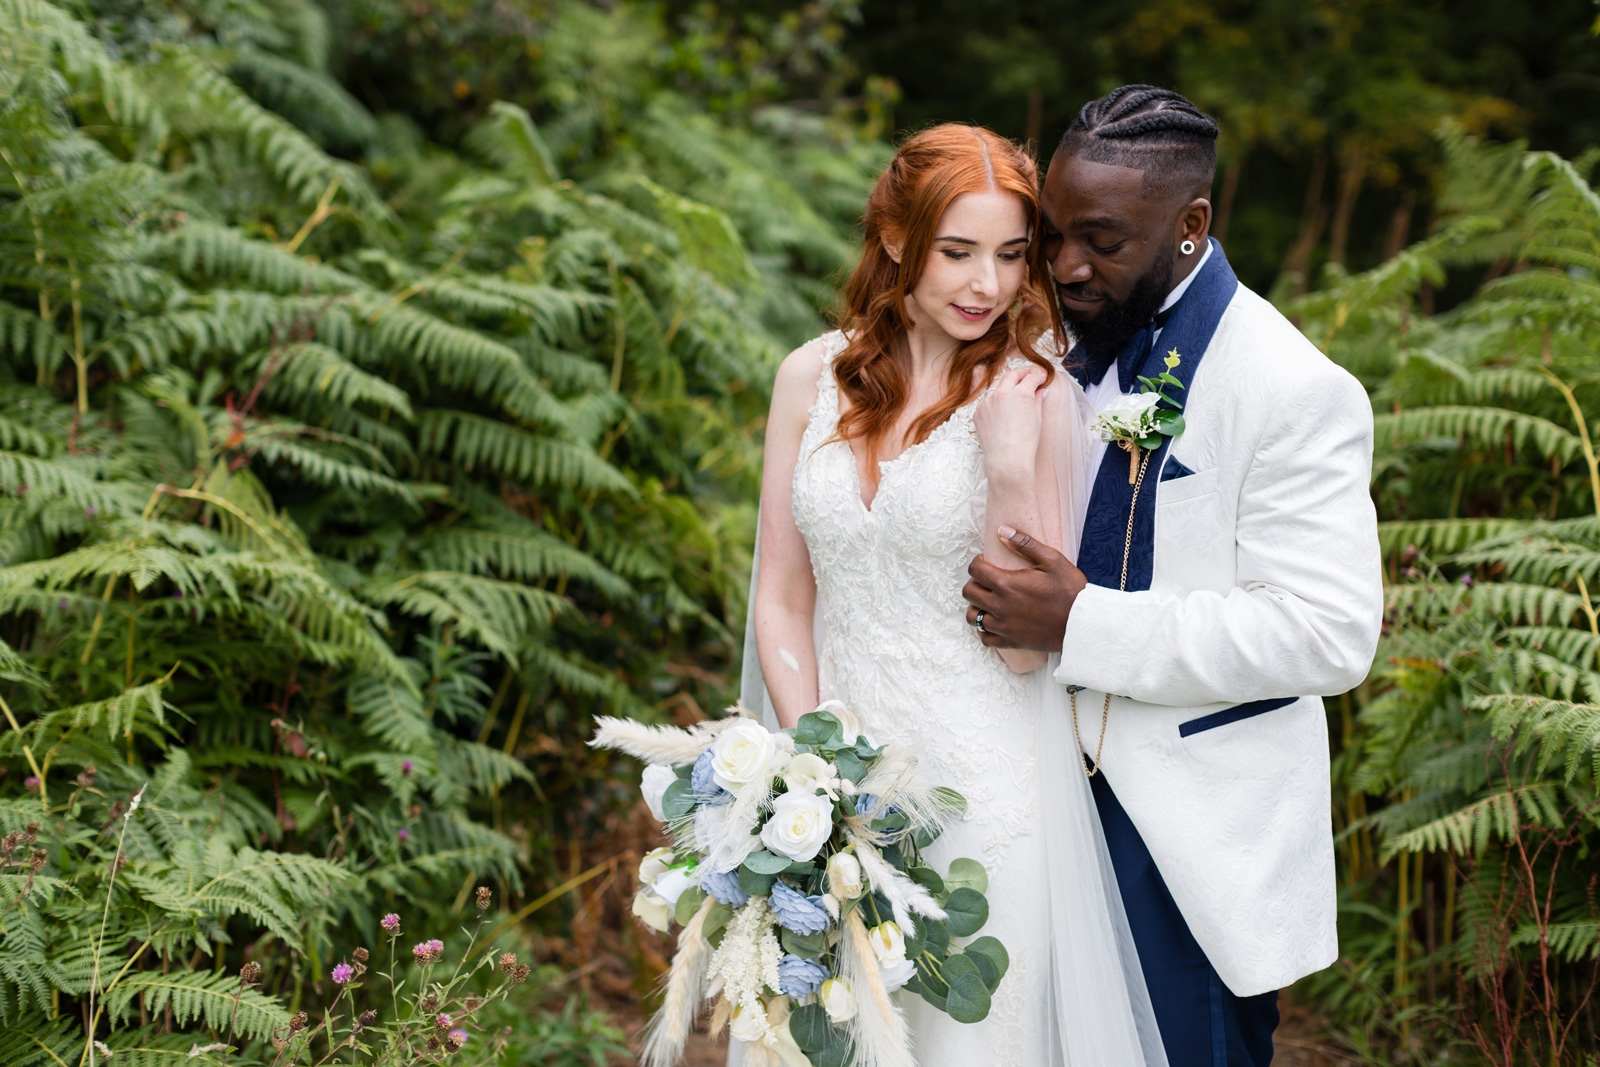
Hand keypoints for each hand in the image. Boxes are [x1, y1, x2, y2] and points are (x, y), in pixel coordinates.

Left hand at [963, 525, 1086, 650]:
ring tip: (989, 600)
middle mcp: (1000, 606)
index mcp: (1006, 584)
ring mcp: (1003, 626)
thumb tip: (1002, 530)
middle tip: (988, 580)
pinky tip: (995, 621)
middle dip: (975, 582)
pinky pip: (984, 638)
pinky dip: (985, 629)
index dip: (978, 562)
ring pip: (972, 616)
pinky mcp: (1010, 642)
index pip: (974, 570)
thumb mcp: (1052, 560)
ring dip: (977, 606)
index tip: (987, 562)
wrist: (1083, 623)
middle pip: (969, 592)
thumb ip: (1025, 543)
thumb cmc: (1070, 590)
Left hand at [973, 363, 1047, 485]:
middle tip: (1027, 375)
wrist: (1007, 460)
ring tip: (1012, 389)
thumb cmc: (1026, 442)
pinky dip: (994, 398)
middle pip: (1012, 375)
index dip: (1038, 376)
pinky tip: (1000, 405)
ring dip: (1006, 384)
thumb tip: (1041, 390)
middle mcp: (1002, 393)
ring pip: (996, 385)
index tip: (1041, 378)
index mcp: (1021, 393)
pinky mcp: (978, 412)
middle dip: (1021, 373)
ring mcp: (987, 402)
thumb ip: (1038, 400)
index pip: (1031, 378)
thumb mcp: (1037, 419)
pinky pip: (986, 400)